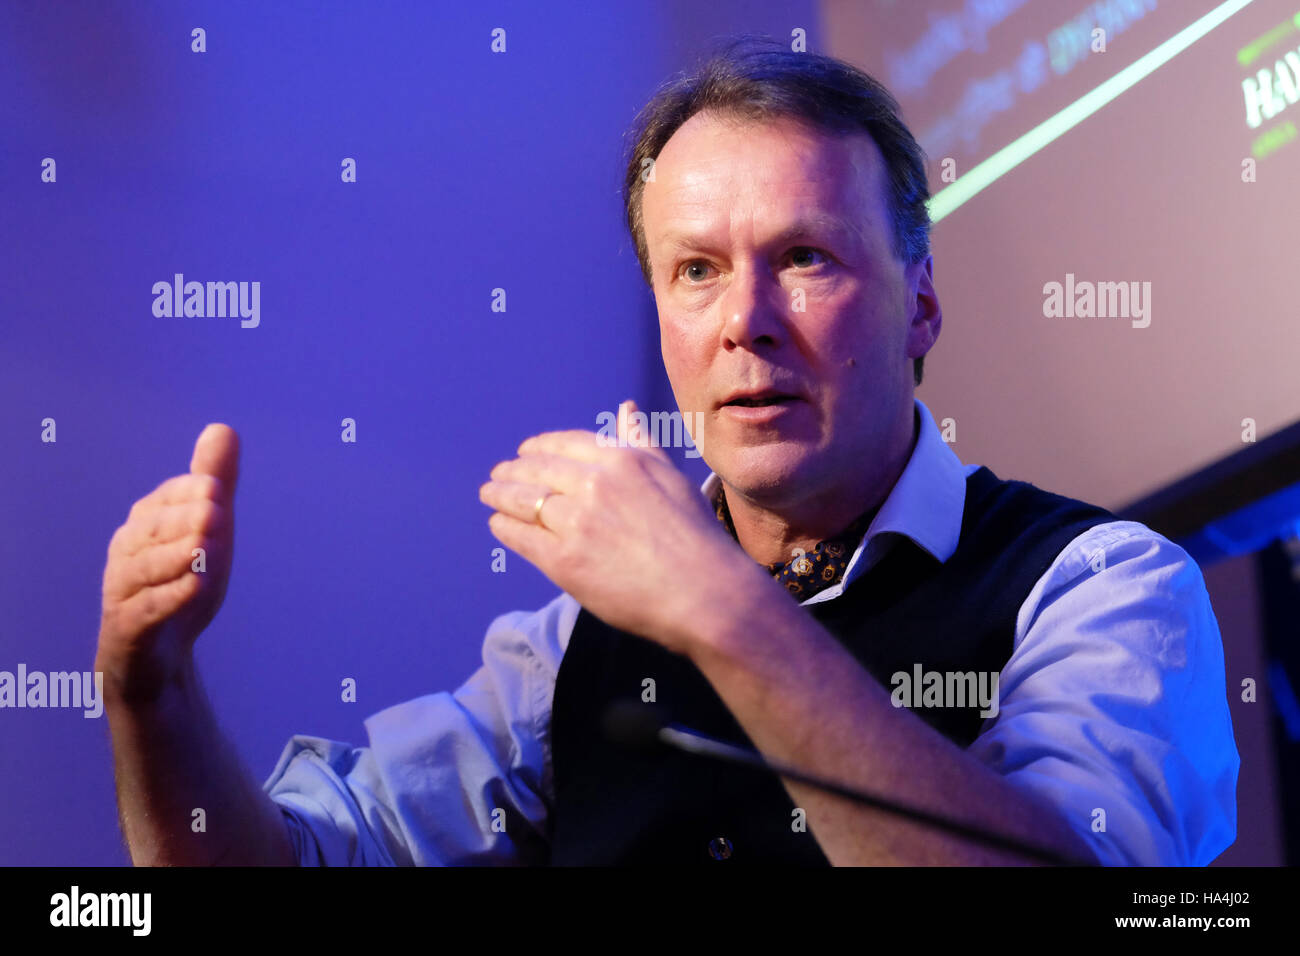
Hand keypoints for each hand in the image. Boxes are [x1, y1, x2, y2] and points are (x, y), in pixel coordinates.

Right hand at [95, 424, 239, 700]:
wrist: (158, 655)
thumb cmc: (181, 582)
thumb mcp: (207, 531)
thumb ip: (213, 484)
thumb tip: (223, 428)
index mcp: (146, 524)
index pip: (168, 500)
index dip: (190, 493)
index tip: (216, 489)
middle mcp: (128, 551)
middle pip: (156, 531)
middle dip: (185, 521)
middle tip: (216, 513)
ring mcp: (123, 589)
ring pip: (148, 569)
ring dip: (177, 557)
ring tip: (207, 549)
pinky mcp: (128, 627)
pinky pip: (146, 610)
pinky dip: (171, 598)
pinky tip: (196, 588)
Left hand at [479, 400, 762, 655]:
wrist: (704, 592)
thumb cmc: (695, 537)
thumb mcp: (671, 477)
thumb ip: (642, 443)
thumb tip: (626, 408)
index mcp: (622, 460)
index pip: (564, 444)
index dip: (538, 447)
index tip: (525, 452)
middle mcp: (595, 484)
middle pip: (537, 470)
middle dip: (512, 471)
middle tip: (497, 476)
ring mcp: (577, 522)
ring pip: (523, 500)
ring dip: (500, 495)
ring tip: (490, 495)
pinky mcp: (564, 560)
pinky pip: (521, 536)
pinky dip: (504, 527)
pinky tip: (498, 525)